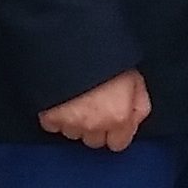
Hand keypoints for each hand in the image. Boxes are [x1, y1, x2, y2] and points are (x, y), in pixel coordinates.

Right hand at [38, 68, 152, 151]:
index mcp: (119, 117)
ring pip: (73, 134)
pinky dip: (55, 117)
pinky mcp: (48, 116)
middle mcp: (95, 125)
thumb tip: (135, 121)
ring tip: (77, 100)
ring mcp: (70, 122)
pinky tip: (61, 101)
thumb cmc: (106, 58)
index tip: (112, 122)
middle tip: (94, 106)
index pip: (118, 144)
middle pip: (94, 141)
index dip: (115, 133)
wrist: (72, 43)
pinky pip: (52, 126)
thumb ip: (139, 105)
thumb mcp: (135, 78)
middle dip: (95, 128)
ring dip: (75, 122)